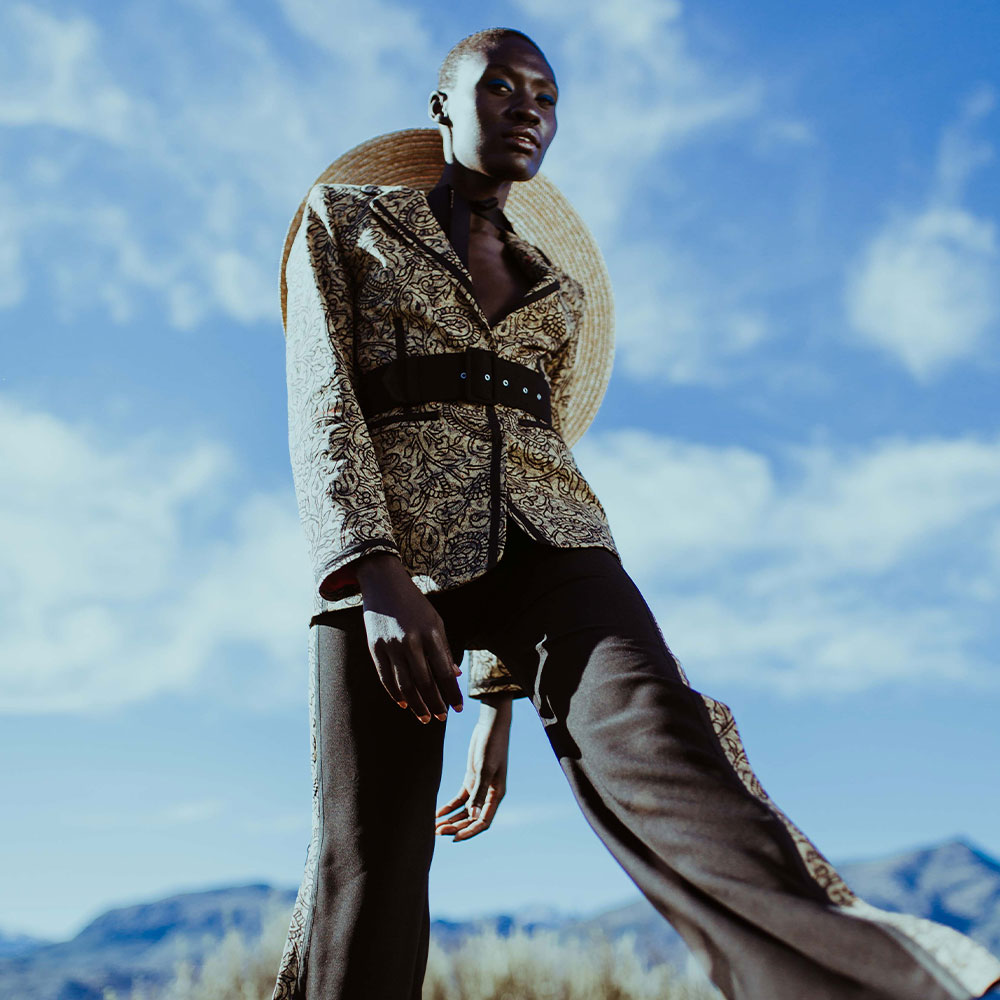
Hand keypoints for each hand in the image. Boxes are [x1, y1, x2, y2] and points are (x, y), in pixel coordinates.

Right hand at [356, 554, 463, 723]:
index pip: (445, 671)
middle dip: (435, 704)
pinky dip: (395, 694)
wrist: (383, 583)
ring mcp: (391, 645)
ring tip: (425, 718)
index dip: (452, 693)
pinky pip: (386, 678)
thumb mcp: (435, 621)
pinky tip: (404, 704)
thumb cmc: (415, 604)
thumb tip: (455, 676)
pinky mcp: (375, 647)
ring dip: (417, 705)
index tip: (459, 709)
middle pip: (425, 682)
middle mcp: (411, 640)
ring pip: (405, 685)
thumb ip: (444, 649)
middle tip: (442, 719)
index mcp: (431, 633)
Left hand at [435, 700, 511, 840]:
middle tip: (438, 832)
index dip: (469, 832)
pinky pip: (460, 799)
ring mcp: (479, 787)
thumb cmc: (491, 745)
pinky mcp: (471, 779)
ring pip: (465, 811)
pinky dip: (449, 807)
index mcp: (496, 795)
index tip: (453, 838)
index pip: (483, 822)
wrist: (490, 726)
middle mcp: (488, 794)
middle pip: (472, 819)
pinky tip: (438, 813)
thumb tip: (473, 815)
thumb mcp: (485, 769)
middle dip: (456, 827)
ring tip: (435, 827)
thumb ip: (478, 792)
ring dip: (451, 819)